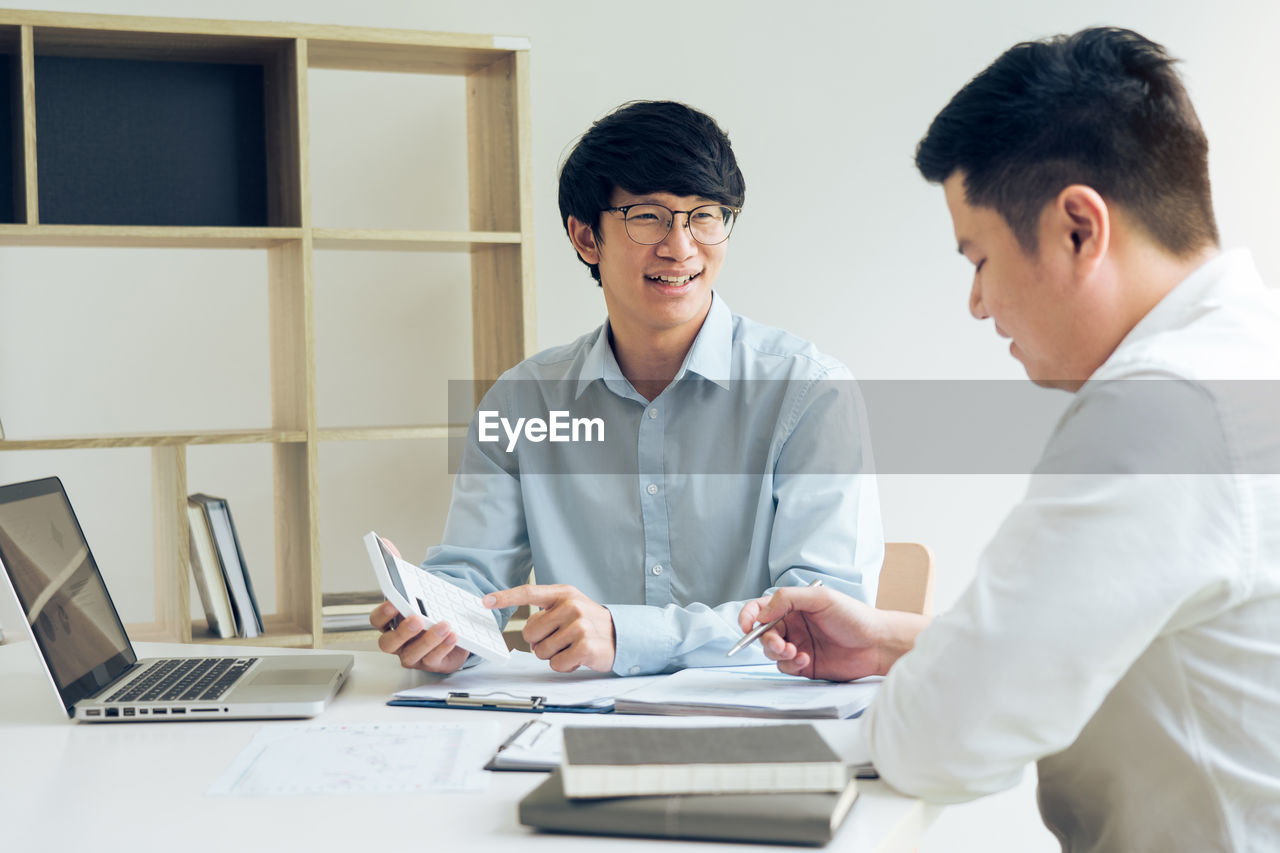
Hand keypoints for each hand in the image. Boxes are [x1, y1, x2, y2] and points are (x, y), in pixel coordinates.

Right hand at [368, 537, 466, 673]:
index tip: (393, 603)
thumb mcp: (414, 586)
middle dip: (402, 631)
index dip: (383, 614)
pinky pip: (433, 659)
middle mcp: (398, 642)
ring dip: (428, 640)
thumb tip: (385, 543)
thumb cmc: (426, 608)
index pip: (376, 621)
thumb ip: (398, 566)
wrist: (449, 626)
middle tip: (416, 618)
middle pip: (389, 643)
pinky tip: (453, 635)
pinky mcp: (431, 663)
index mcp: (390, 622)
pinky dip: (443, 647)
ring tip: (444, 624)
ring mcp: (413, 655)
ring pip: (412, 654)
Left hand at [483, 584, 615, 672]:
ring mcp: (579, 625)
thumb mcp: (570, 608)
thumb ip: (546, 613)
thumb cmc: (589, 624)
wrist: (621, 636)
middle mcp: (571, 606)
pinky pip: (556, 664)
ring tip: (572, 647)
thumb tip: (528, 633)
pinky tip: (578, 657)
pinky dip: (565, 666)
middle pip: (530, 633)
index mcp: (563, 594)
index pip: (529, 593)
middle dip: (540, 642)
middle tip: (560, 639)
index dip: (505, 597)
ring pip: (542, 651)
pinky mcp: (585, 645)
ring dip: (554, 655)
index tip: (485, 601)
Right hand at [738, 586, 897, 681]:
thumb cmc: (854, 616)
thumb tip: (762, 611)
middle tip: (781, 644)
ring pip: (772, 652)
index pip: (762, 608)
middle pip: (763, 633)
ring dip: (779, 653)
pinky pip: (785, 667)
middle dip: (767, 640)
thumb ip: (788, 599)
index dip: (749, 616)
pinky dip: (791, 665)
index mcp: (794, 606)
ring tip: (797, 653)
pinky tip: (806, 660)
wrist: (877, 644)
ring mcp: (798, 645)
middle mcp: (793, 625)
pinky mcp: (805, 665)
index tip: (745, 626)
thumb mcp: (820, 598)